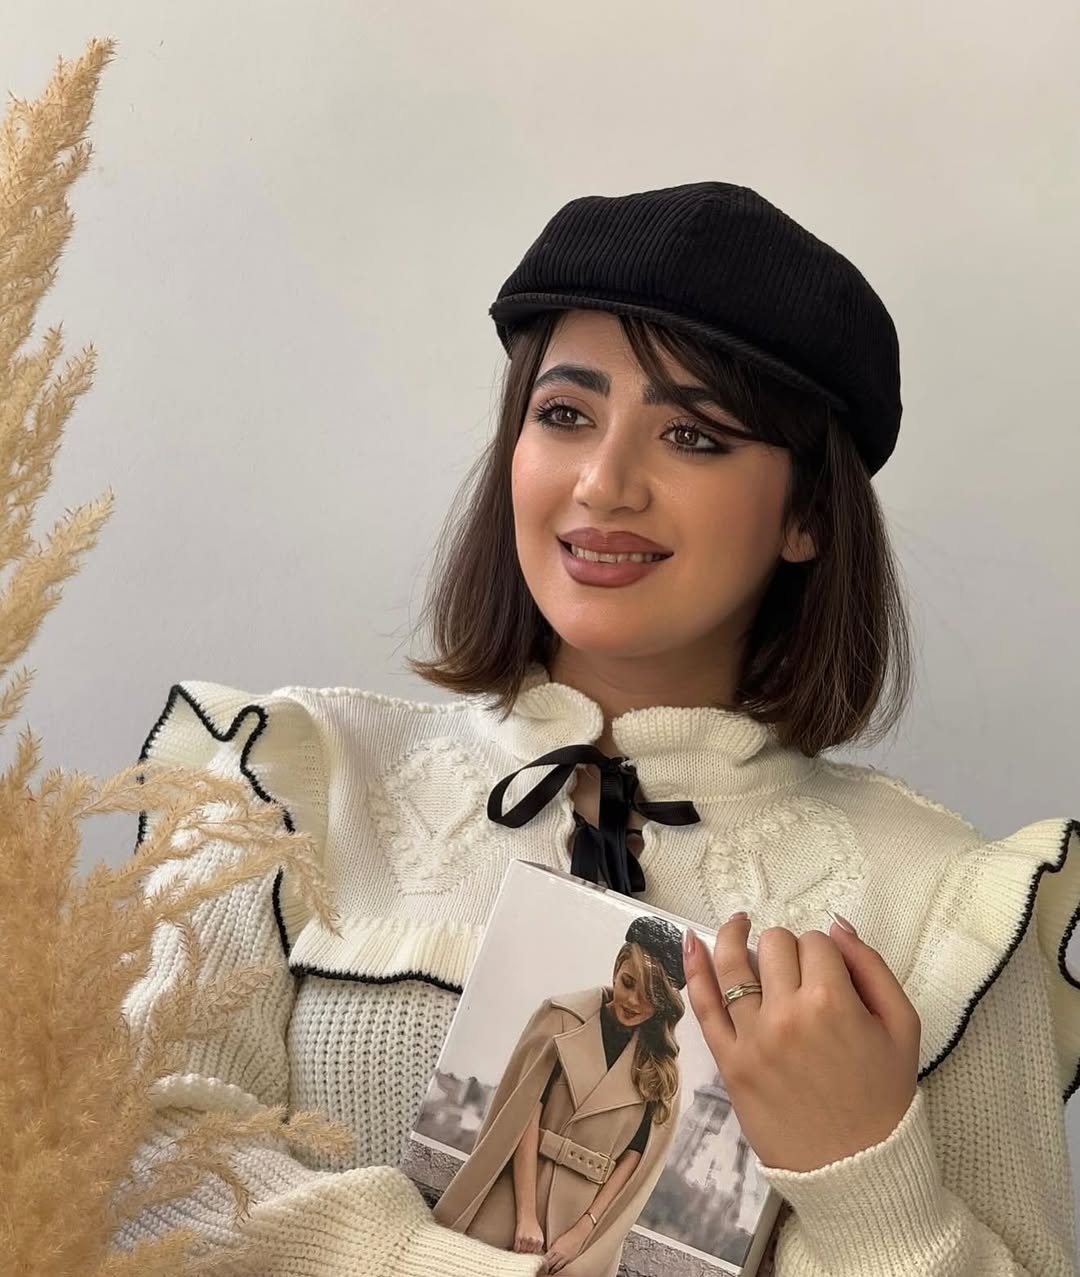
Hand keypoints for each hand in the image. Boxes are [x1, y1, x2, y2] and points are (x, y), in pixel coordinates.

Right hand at [513, 1212, 544, 1253]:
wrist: (527, 1216)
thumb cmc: (533, 1225)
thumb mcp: (540, 1235)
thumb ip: (538, 1244)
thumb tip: (535, 1253)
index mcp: (539, 1241)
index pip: (534, 1252)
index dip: (531, 1251)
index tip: (529, 1251)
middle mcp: (533, 1241)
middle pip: (528, 1252)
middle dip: (526, 1250)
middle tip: (524, 1248)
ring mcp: (525, 1240)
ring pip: (522, 1251)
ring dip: (521, 1250)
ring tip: (520, 1246)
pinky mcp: (518, 1237)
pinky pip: (516, 1248)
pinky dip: (516, 1248)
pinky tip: (517, 1245)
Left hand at [542, 1217, 590, 1271]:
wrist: (578, 1235)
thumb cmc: (568, 1235)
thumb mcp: (557, 1240)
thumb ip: (553, 1247)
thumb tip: (548, 1253)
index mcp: (555, 1248)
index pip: (546, 1258)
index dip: (542, 1262)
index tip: (539, 1265)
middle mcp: (560, 1254)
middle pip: (551, 1264)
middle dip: (546, 1268)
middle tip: (542, 1271)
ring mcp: (565, 1258)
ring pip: (557, 1268)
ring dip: (552, 1271)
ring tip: (549, 1273)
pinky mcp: (570, 1260)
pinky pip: (563, 1267)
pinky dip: (560, 1269)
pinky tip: (557, 1270)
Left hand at [683, 913, 920, 1171]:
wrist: (858, 1170)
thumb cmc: (883, 1098)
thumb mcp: (902, 1027)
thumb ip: (872, 967)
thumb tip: (838, 925)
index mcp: (832, 1002)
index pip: (817, 943)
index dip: (826, 953)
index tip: (832, 974)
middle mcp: (786, 1014)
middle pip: (775, 945)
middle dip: (790, 950)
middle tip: (802, 975)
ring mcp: (752, 1037)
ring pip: (734, 963)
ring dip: (736, 938)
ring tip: (739, 925)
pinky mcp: (729, 1061)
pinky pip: (703, 1005)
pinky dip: (694, 968)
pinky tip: (692, 941)